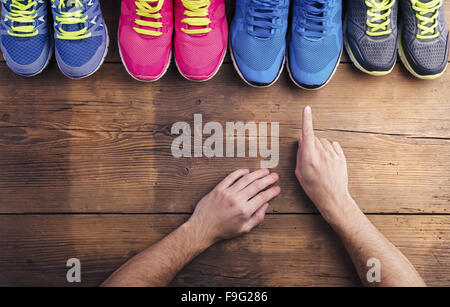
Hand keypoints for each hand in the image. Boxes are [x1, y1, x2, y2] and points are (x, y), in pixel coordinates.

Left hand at [187, 168, 279, 245]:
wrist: (203, 228)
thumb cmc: (223, 230)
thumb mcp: (243, 229)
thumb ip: (257, 218)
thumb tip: (265, 205)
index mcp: (245, 211)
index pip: (262, 197)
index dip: (272, 192)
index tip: (277, 188)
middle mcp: (237, 200)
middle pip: (256, 186)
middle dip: (268, 180)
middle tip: (275, 176)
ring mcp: (227, 193)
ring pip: (246, 179)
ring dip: (257, 174)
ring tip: (265, 171)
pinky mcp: (219, 189)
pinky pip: (231, 177)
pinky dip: (240, 172)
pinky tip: (247, 171)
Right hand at [295, 106, 359, 224]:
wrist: (333, 198)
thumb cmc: (314, 188)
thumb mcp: (300, 173)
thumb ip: (300, 155)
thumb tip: (302, 142)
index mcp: (309, 158)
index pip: (307, 134)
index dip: (306, 120)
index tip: (306, 109)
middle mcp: (321, 154)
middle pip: (314, 138)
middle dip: (310, 143)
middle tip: (309, 157)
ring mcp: (333, 155)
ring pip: (323, 142)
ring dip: (320, 147)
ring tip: (319, 162)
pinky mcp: (341, 157)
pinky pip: (333, 146)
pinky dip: (329, 150)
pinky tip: (327, 160)